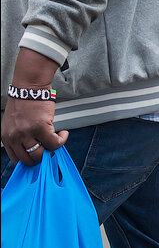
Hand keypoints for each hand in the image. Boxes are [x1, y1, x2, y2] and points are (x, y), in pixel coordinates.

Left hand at [1, 47, 67, 165]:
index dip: (29, 161)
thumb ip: (20, 137)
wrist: (29, 86)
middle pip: (28, 160)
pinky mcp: (41, 127)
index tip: (38, 157)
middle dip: (41, 157)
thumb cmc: (24, 103)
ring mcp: (26, 133)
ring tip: (56, 139)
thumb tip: (36, 150)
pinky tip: (63, 133)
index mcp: (6, 137)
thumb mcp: (14, 124)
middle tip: (48, 149)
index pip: (16, 160)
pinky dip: (61, 140)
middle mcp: (14, 137)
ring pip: (41, 154)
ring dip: (51, 149)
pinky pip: (54, 143)